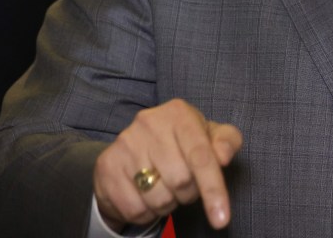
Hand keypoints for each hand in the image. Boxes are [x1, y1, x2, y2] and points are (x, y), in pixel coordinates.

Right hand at [93, 98, 242, 231]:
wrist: (136, 146)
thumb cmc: (184, 143)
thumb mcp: (210, 136)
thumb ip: (227, 142)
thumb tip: (224, 156)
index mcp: (178, 113)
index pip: (201, 157)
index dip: (213, 189)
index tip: (222, 219)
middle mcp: (149, 123)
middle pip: (181, 181)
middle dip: (190, 193)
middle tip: (185, 185)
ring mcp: (124, 144)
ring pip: (158, 198)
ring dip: (168, 204)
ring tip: (165, 188)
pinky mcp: (106, 166)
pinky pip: (135, 209)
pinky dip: (147, 212)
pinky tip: (146, 195)